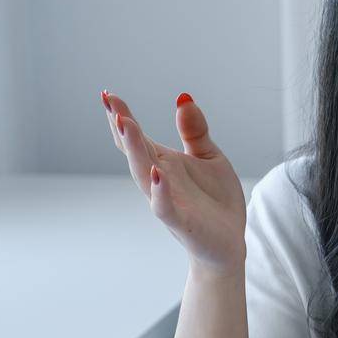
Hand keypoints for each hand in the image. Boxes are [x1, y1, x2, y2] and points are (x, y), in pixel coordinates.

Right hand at [101, 90, 246, 274]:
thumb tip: (183, 97)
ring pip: (144, 175)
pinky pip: (165, 206)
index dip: (122, 116)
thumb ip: (195, 131)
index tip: (108, 94)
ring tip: (127, 124)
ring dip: (135, 151)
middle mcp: (159, 180)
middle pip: (135, 151)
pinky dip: (159, 191)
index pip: (138, 137)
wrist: (229, 243)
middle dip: (123, 128)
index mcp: (164, 162)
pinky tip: (157, 173)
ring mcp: (167, 201)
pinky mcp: (182, 222)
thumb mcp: (210, 157)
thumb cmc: (216, 200)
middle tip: (111, 102)